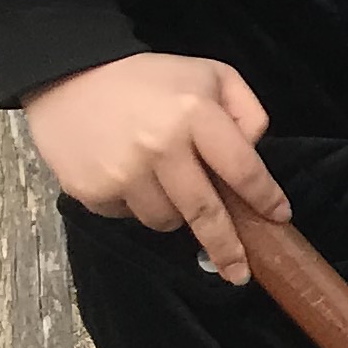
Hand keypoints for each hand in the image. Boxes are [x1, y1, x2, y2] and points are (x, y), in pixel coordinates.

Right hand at [21, 54, 288, 283]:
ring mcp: (122, 173)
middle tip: (240, 273)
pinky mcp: (90, 190)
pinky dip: (137, 205)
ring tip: (164, 179)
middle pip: (205, 211)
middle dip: (228, 246)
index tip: (279, 217)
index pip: (243, 169)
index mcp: (195, 114)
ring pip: (166, 220)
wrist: (68, 75)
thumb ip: (246, 111)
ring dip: (176, 213)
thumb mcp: (211, 75)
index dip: (265, 198)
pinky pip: (128, 216)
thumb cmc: (149, 78)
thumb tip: (254, 152)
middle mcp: (160, 147)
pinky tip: (128, 174)